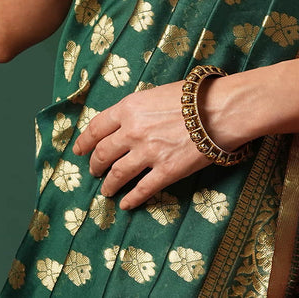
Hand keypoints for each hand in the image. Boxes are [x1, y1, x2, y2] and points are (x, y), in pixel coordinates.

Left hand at [72, 80, 213, 209]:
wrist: (220, 109)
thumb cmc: (193, 96)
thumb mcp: (157, 93)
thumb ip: (138, 109)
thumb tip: (127, 121)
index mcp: (130, 108)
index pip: (96, 127)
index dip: (84, 141)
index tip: (79, 150)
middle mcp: (133, 132)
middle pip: (103, 154)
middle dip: (95, 165)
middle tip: (94, 171)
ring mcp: (148, 154)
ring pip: (117, 175)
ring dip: (109, 185)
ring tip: (107, 191)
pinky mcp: (165, 172)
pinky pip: (142, 190)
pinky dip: (131, 199)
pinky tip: (127, 204)